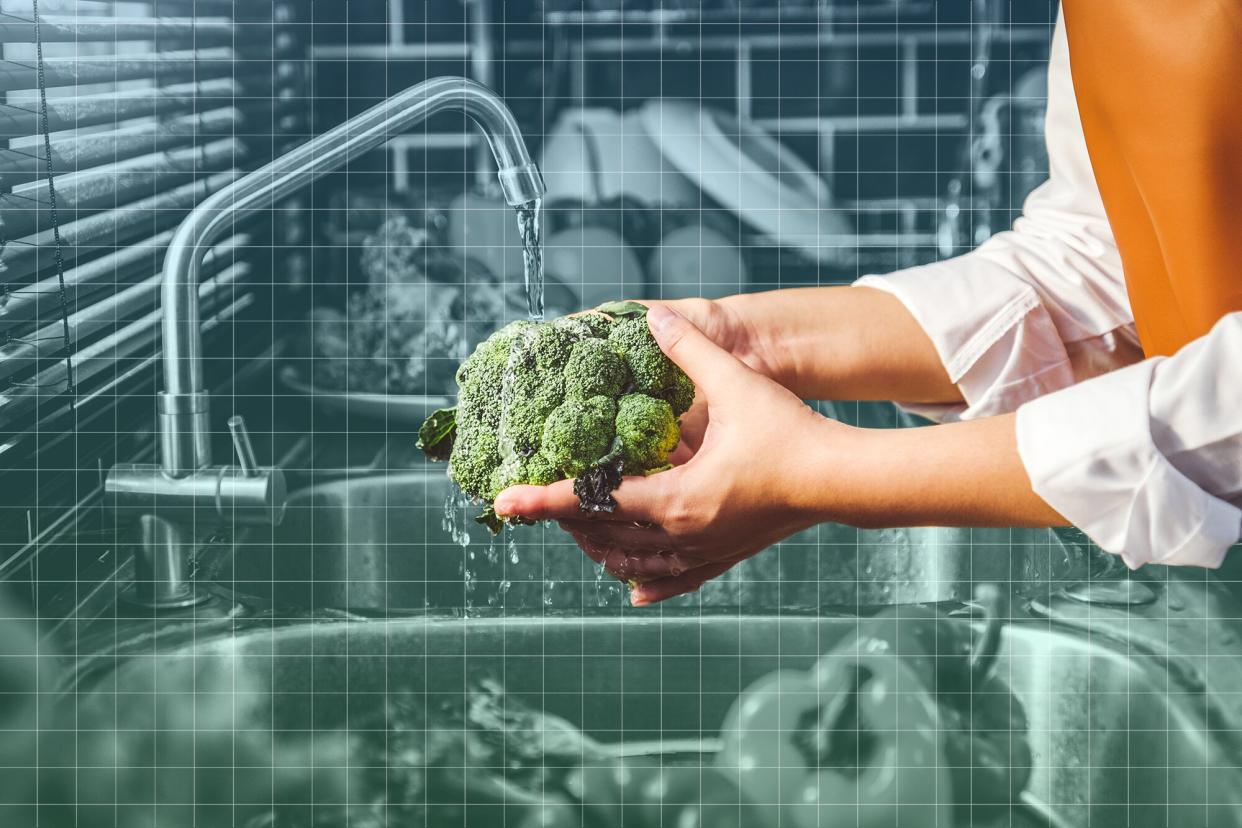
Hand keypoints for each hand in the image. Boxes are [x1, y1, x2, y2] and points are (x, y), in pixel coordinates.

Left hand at [494, 304, 842, 604]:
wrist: (841, 481)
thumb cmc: (790, 434)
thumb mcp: (735, 386)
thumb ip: (690, 351)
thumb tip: (653, 317)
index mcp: (676, 498)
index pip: (592, 500)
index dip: (542, 500)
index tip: (503, 504)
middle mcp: (682, 534)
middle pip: (604, 536)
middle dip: (566, 521)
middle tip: (538, 502)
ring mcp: (703, 552)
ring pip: (633, 564)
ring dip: (600, 549)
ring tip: (578, 533)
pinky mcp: (724, 557)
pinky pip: (675, 580)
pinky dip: (648, 583)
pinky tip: (634, 591)